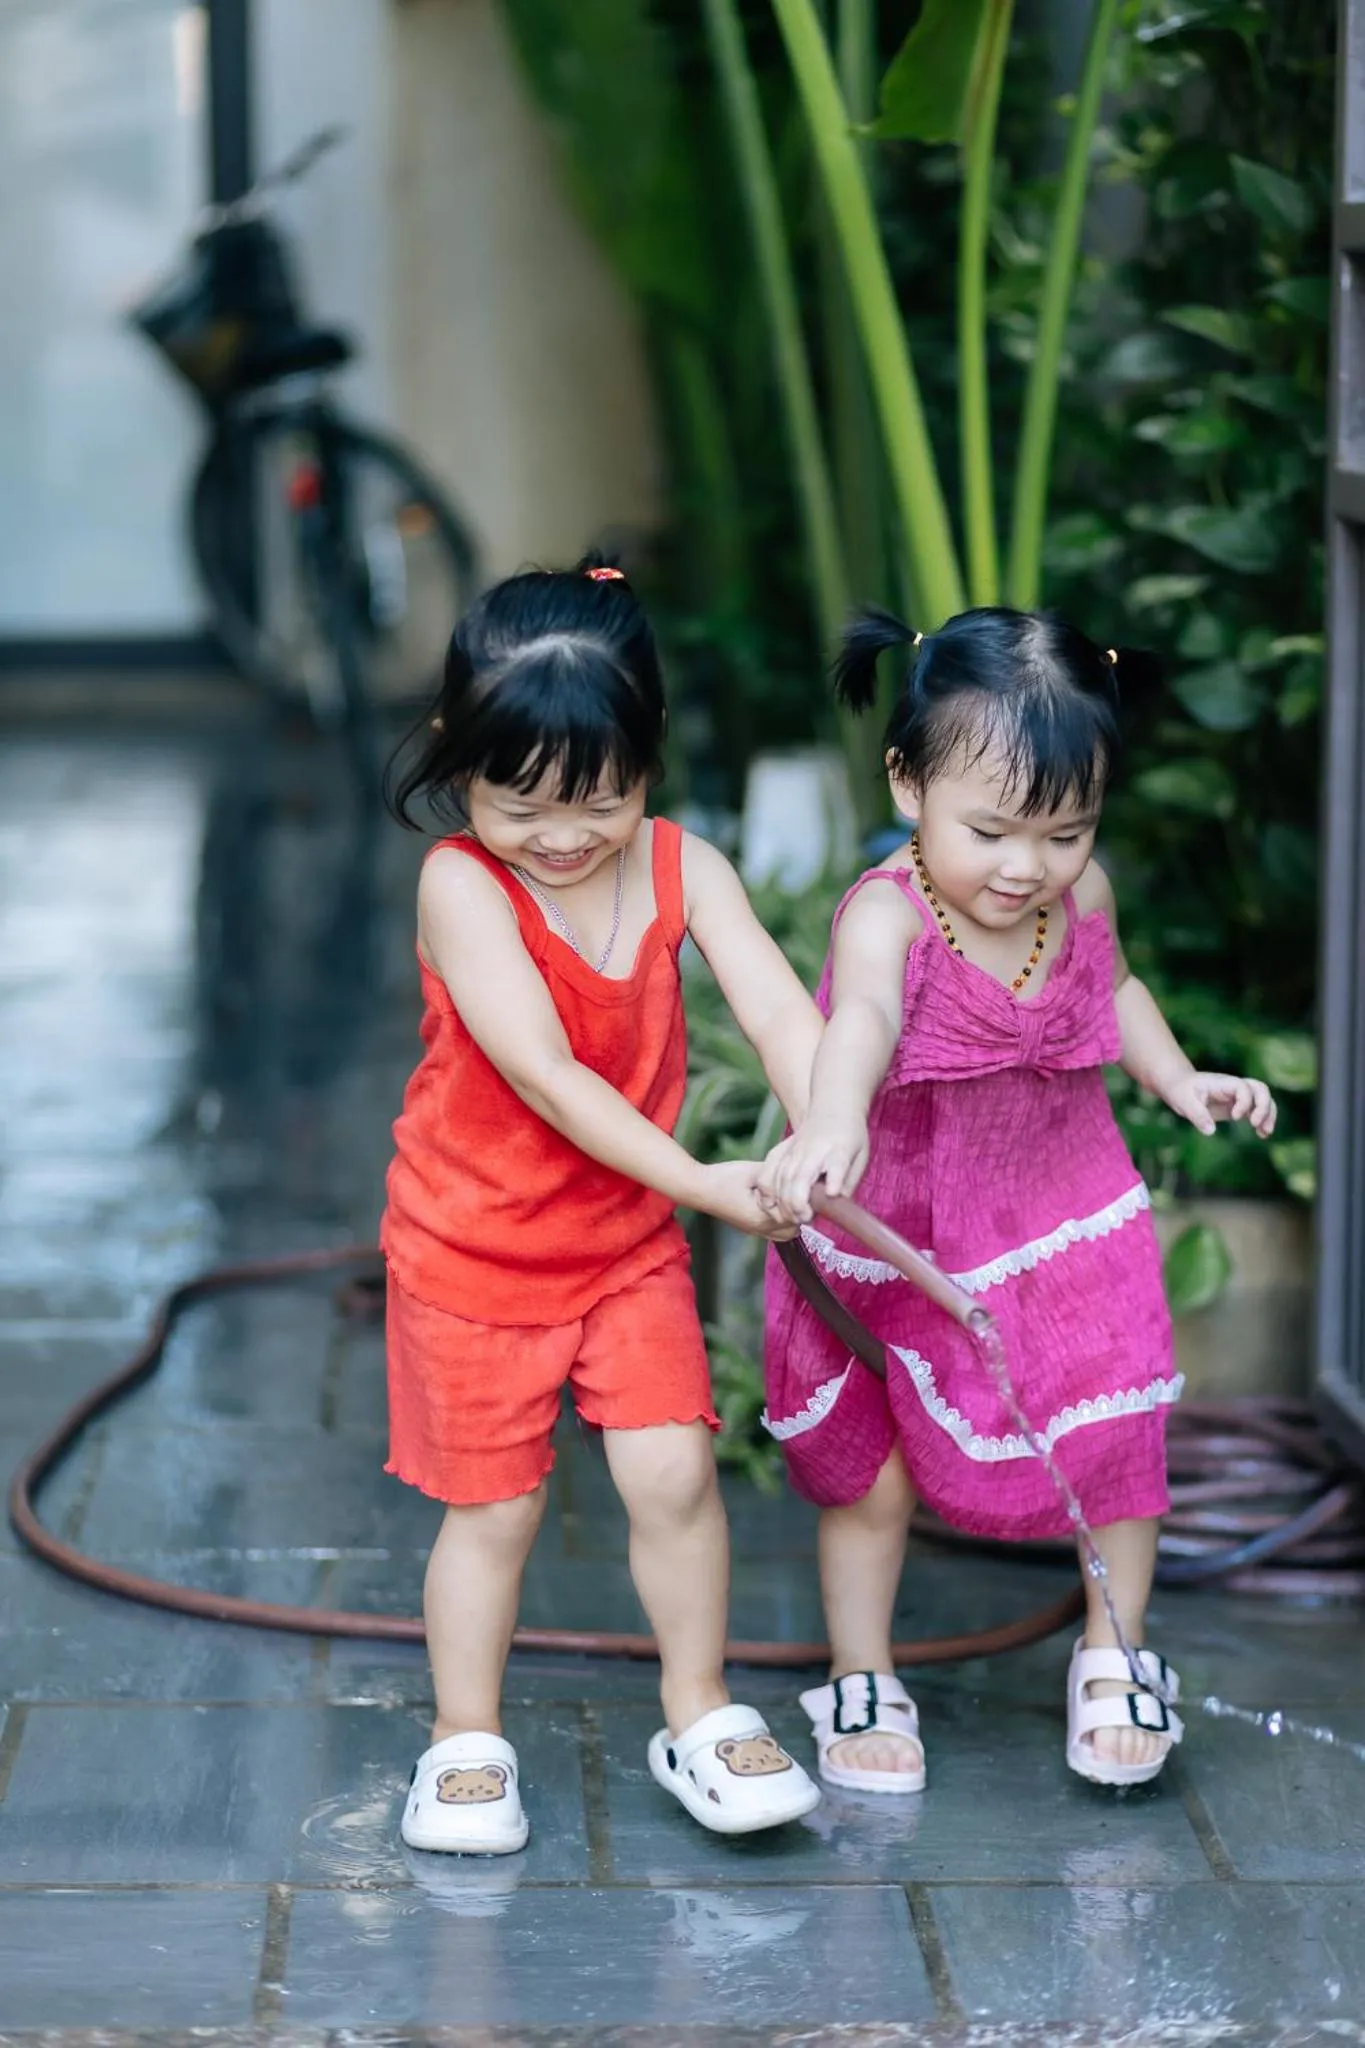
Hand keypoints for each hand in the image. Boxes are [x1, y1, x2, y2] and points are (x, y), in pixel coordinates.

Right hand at [695, 1158, 798, 1239]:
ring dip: (788, 1218)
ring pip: (783, 1233)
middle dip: (797, 1213)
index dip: (802, 1203)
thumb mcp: (754, 1171)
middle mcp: (760, 1229)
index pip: (796, 1218)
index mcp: (763, 1217)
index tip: (804, 1189)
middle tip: (796, 1194)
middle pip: (793, 1229)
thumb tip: (796, 1175)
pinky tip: (773, 1204)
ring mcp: (753, 1231)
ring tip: (785, 1199)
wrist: (699, 1188)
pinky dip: (778, 1221)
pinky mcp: (748, 1227)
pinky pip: (772, 1232)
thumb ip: (776, 1175)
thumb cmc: (724, 1178)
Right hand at [755, 1114, 869, 1225]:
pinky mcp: (781, 1152)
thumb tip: (835, 1208)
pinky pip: (766, 1174)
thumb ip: (848, 1183)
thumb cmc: (850, 1137)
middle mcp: (813, 1150)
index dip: (834, 1179)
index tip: (831, 1192)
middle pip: (799, 1179)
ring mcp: (793, 1151)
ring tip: (794, 1217)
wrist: (833, 1108)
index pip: (837, 1164)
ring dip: (784, 1203)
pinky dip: (766, 1192)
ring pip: (780, 1181)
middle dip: (799, 1204)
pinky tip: (771, 1205)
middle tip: (807, 1218)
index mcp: (839, 1150)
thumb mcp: (860, 1158)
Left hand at [1163, 1071, 1276, 1138]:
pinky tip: (1262, 1135)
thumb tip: (1210, 1131)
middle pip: (1261, 1089)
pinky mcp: (1239, 1106)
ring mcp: (1239, 1096)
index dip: (1244, 1102)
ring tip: (1265, 1133)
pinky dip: (1264, 1120)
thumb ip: (1197, 1115)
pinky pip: (1258, 1110)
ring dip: (1269, 1114)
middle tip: (1255, 1124)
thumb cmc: (1181, 1091)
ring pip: (1264, 1099)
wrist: (1180, 1087)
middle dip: (1264, 1106)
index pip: (1243, 1087)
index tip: (1234, 1117)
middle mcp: (1235, 1087)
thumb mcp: (1184, 1102)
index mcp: (1223, 1083)